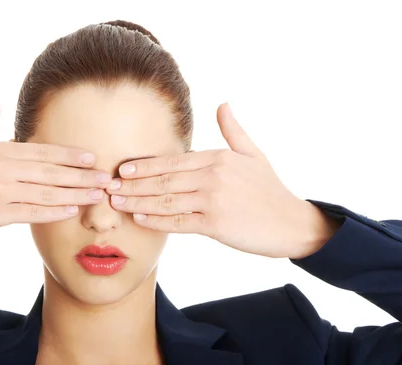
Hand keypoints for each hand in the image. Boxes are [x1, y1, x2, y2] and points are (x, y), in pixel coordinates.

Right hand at [0, 95, 110, 251]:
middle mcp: (0, 168)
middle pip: (49, 171)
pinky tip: (71, 211)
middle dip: (81, 175)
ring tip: (96, 195)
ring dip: (75, 194)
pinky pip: (31, 212)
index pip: (41, 151)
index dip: (68, 154)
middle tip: (105, 178)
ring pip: (45, 192)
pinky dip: (53, 212)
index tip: (91, 157)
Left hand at [106, 103, 338, 258]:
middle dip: (133, 184)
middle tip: (108, 187)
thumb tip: (223, 103)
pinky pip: (179, 221)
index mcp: (218, 158)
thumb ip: (233, 130)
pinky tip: (140, 218)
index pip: (173, 161)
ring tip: (116, 203)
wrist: (292, 223)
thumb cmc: (270, 190)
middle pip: (164, 179)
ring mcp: (214, 200)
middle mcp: (213, 176)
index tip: (123, 169)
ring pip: (167, 200)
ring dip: (138, 201)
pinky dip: (157, 220)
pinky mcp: (216, 224)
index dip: (146, 166)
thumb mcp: (253, 154)